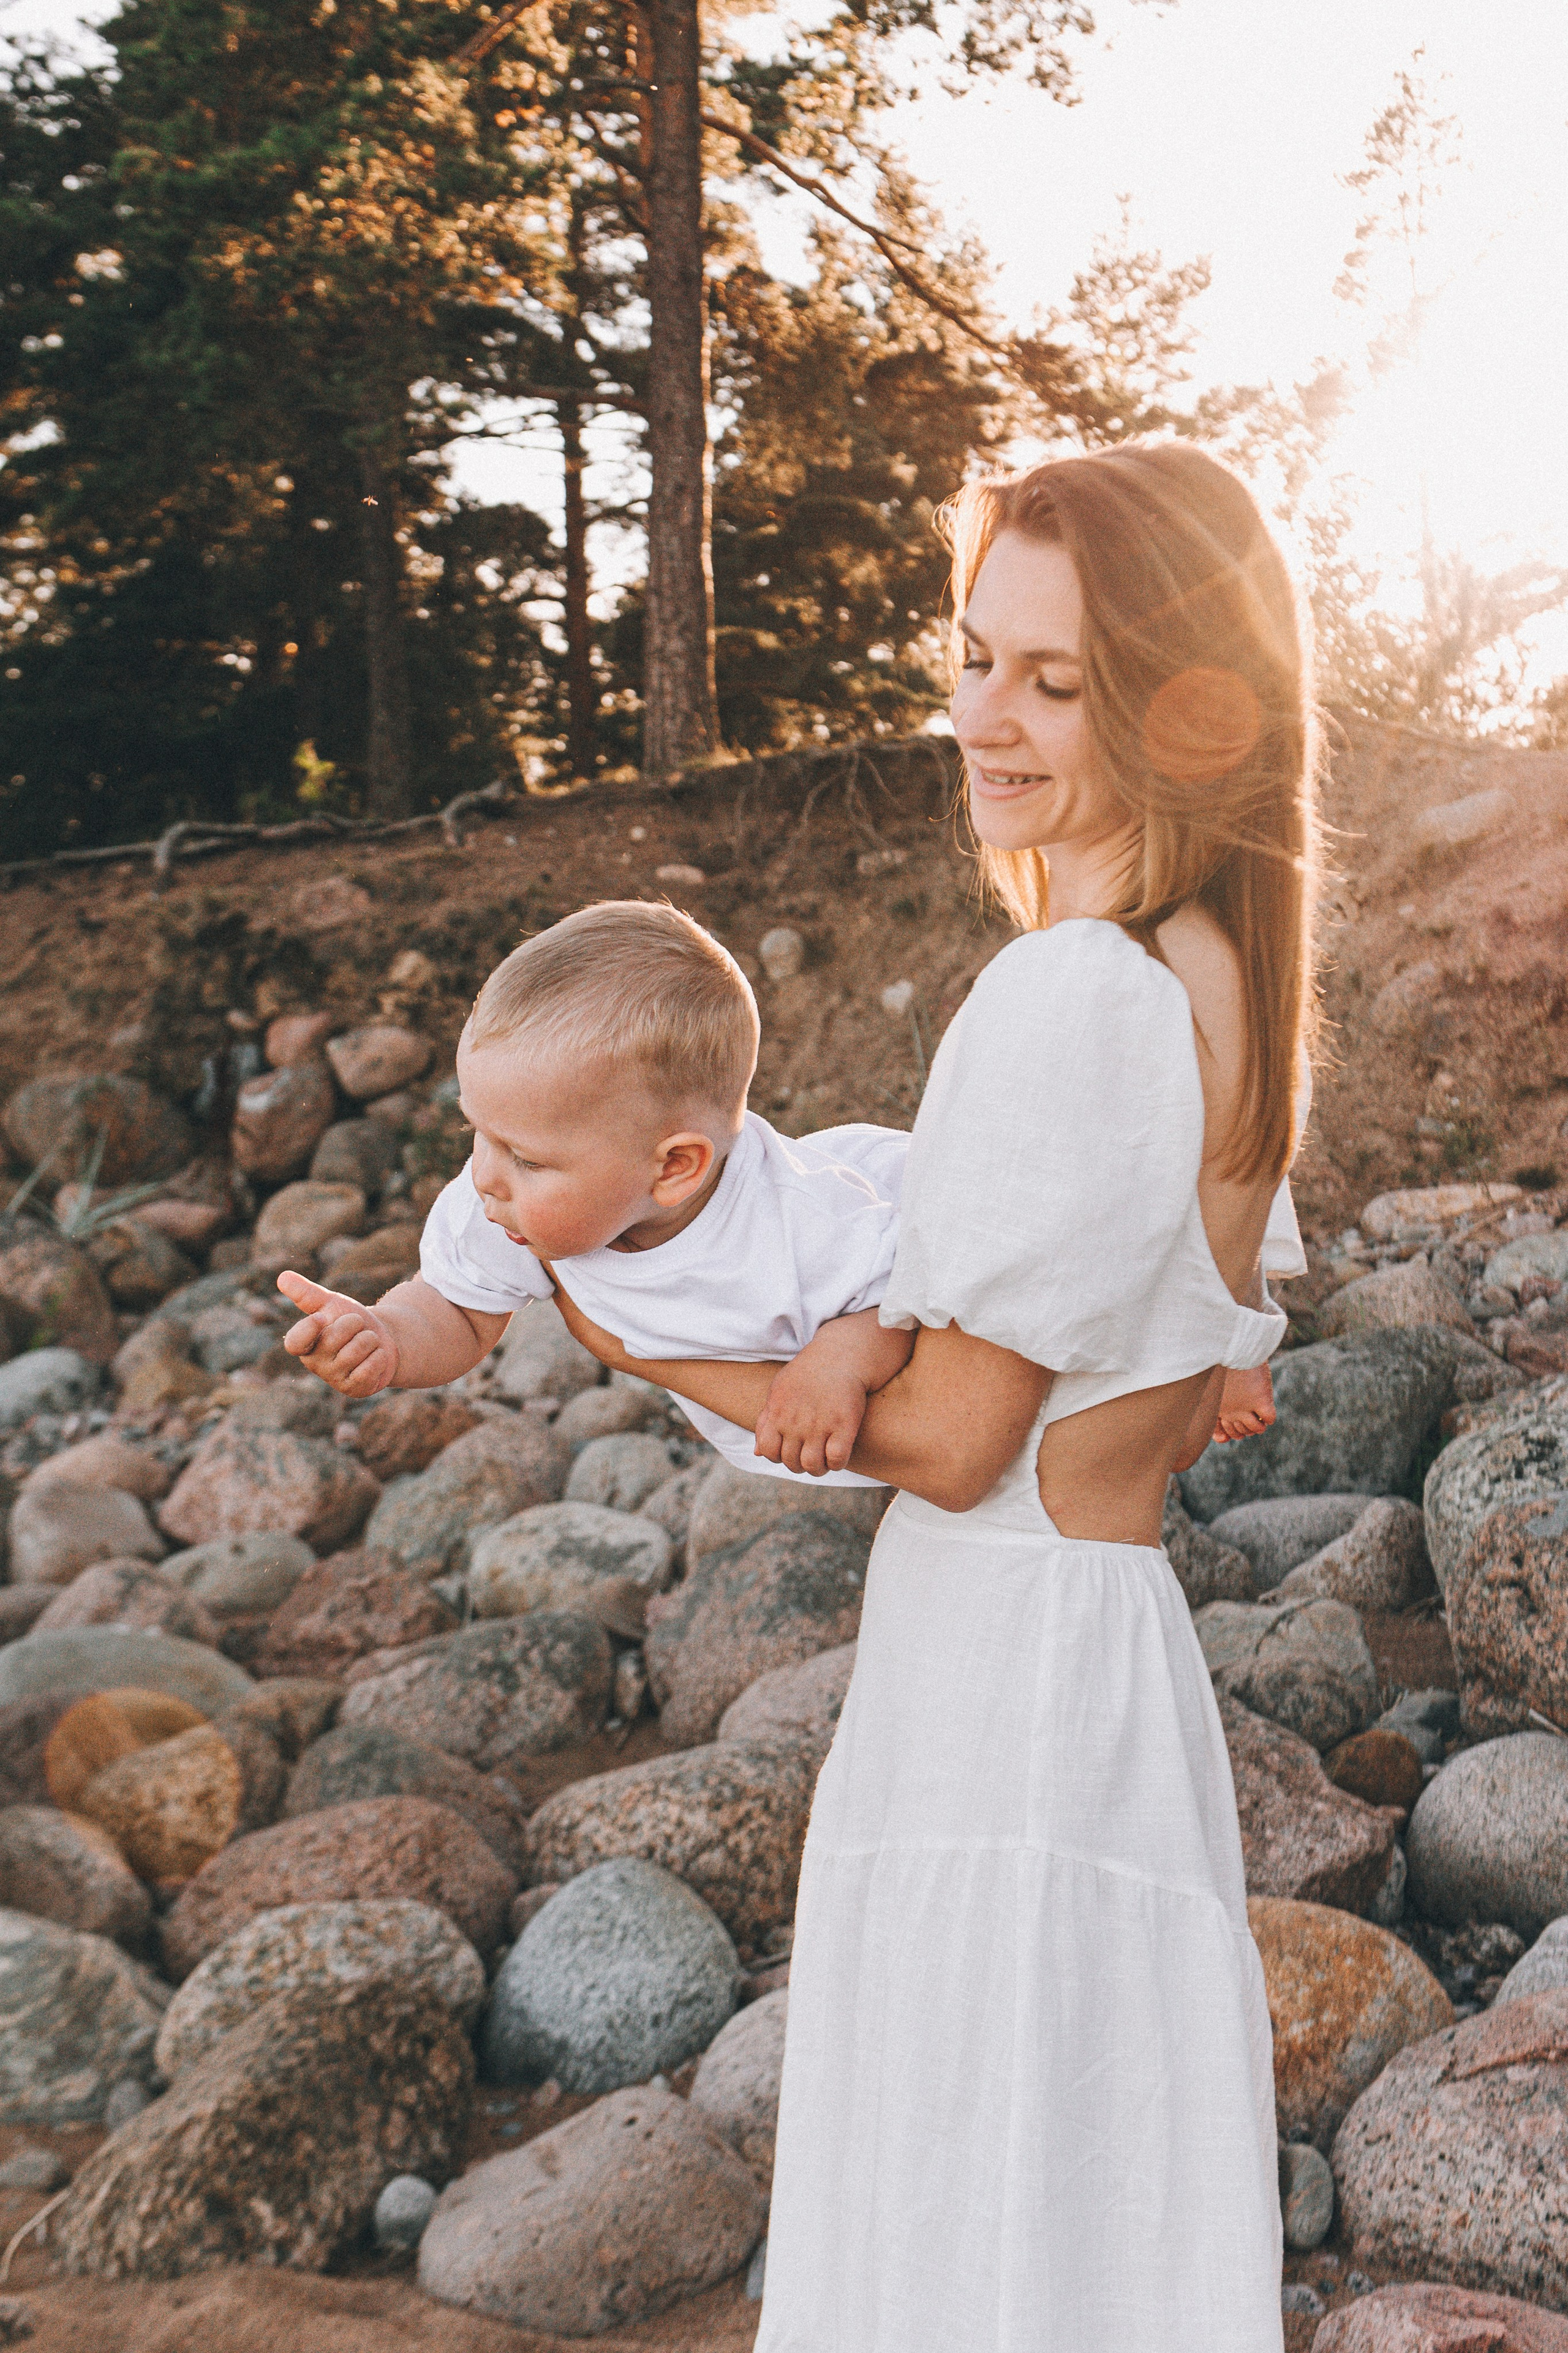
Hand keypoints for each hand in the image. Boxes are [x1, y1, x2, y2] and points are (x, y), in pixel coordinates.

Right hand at [277, 1270, 398, 1396]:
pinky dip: (378, 1356)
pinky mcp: (354, 1389)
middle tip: (358, 1326)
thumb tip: (283, 1276)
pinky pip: (368, 1369)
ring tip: (367, 1341)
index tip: (322, 1315)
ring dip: (369, 1340)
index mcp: (304, 1344)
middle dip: (354, 1323)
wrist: (383, 1338)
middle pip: (335, 1339)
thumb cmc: (351, 1320)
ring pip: (355, 1351)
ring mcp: (334, 1378)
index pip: (295, 1342)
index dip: (308, 1329)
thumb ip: (306, 1293)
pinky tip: (375, 1356)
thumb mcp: (330, 1303)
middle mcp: (315, 1363)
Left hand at [755, 1357, 868, 1476]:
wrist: (839, 1355)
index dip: (779, 1457)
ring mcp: (820, 1424)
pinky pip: (837, 1458)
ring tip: (825, 1459)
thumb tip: (757, 1452)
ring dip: (819, 1468)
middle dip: (800, 1465)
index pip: (769, 1452)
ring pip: (813, 1466)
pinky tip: (839, 1453)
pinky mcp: (844, 1424)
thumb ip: (765, 1422)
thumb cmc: (806, 1374)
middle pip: (792, 1462)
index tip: (791, 1450)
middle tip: (811, 1455)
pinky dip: (837, 1463)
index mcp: (777, 1413)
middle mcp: (796, 1422)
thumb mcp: (778, 1391)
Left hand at [1213, 1361, 1275, 1444]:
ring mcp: (1246, 1406)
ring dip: (1257, 1424)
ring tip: (1256, 1411)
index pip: (1221, 1433)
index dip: (1226, 1433)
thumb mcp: (1207, 1382)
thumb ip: (1209, 1401)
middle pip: (1239, 1434)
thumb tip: (1221, 1434)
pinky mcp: (1261, 1399)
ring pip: (1256, 1429)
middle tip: (1245, 1413)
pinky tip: (1264, 1406)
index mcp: (1215, 1406)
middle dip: (1243, 1428)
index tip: (1227, 1426)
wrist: (1232, 1344)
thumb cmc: (1217, 1358)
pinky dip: (1269, 1416)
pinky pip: (1270, 1418)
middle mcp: (1230, 1411)